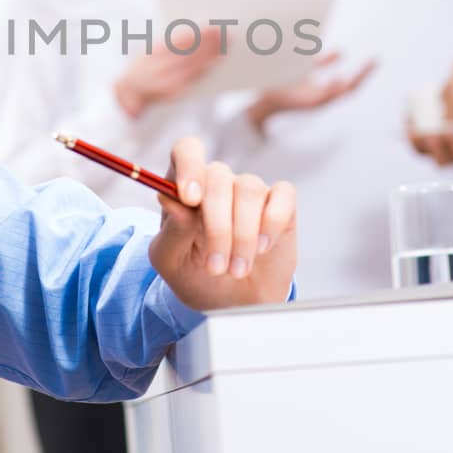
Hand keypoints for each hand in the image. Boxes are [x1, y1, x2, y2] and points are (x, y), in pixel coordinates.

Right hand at [113, 26, 223, 118]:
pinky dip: (207, 69)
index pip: (180, 40)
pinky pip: (194, 79)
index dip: (198, 33)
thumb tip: (194, 29)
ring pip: (195, 64)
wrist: (127, 93)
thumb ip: (168, 42)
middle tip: (226, 32)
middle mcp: (160, 66)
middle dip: (209, 42)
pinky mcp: (175, 93)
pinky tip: (218, 61)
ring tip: (226, 44)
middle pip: (190, 52)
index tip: (212, 25)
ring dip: (212, 54)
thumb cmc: (142, 67)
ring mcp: (167, 80)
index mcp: (153, 52)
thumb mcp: (148, 50)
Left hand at [147, 137, 296, 310]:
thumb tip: (169, 199)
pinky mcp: (280, 202)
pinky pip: (282, 195)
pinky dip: (272, 223)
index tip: (190, 198)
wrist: (233, 301)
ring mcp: (249, 189)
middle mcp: (217, 181)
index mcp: (184, 186)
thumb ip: (170, 230)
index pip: (187, 150)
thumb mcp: (170, 260)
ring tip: (237, 270)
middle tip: (216, 268)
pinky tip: (262, 249)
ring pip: (249, 189)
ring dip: (243, 235)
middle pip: (218, 176)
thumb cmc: (196, 275)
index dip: (189, 166)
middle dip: (217, 227)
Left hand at [247, 54, 374, 130]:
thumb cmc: (286, 82)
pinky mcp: (306, 103)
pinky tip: (337, 79)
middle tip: (373, 63)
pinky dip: (332, 90)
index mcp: (327, 91)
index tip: (374, 60)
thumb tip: (342, 51)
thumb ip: (324, 61)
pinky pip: (323, 98)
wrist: (266, 96)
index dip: (364, 72)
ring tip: (359, 72)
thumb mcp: (308, 68)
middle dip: (363, 76)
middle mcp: (325, 98)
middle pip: (351, 89)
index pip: (351, 83)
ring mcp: (317, 101)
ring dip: (351, 83)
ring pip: (340, 95)